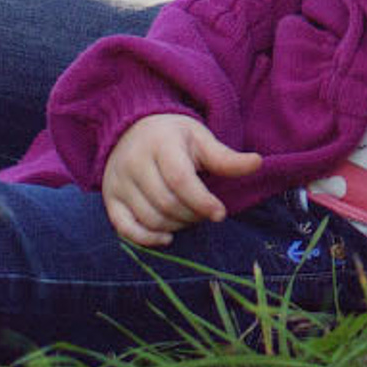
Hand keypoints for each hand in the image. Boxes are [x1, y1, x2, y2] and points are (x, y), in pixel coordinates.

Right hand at [101, 113, 260, 245]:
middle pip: (166, 203)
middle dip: (192, 215)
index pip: (180, 180)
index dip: (202, 201)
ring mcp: (118, 182)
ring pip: (149, 218)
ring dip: (175, 226)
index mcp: (160, 143)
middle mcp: (134, 162)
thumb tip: (258, 164)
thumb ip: (226, 157)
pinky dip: (146, 239)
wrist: (133, 128)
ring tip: (190, 218)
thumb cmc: (174, 137)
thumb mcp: (201, 139)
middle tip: (206, 213)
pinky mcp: (109, 199)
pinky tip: (166, 238)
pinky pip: (124, 228)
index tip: (220, 213)